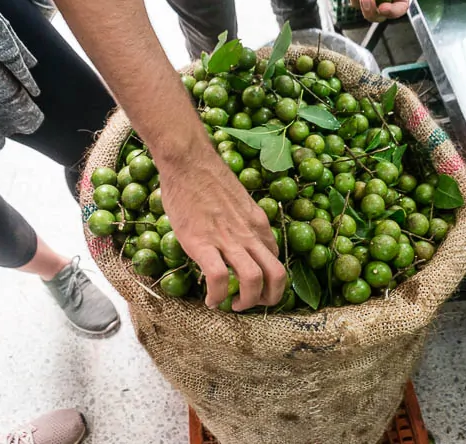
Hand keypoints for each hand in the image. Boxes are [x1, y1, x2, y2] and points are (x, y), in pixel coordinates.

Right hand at [158, 142, 285, 311]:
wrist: (188, 160)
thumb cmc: (208, 177)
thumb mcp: (238, 201)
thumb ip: (243, 222)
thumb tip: (238, 239)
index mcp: (259, 224)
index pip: (277, 260)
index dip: (269, 281)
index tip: (253, 287)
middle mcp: (250, 234)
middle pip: (277, 276)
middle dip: (269, 300)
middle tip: (250, 304)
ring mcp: (228, 239)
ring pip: (254, 281)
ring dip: (246, 303)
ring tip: (231, 305)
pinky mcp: (203, 243)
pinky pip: (219, 279)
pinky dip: (217, 296)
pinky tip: (210, 300)